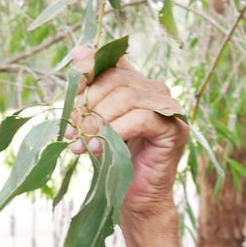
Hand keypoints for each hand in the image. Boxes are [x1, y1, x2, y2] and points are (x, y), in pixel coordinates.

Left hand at [66, 45, 188, 218]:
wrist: (133, 197)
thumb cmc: (111, 160)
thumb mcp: (92, 122)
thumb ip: (88, 91)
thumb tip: (79, 49)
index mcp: (136, 84)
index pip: (112, 62)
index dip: (89, 71)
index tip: (72, 90)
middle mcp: (155, 90)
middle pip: (116, 80)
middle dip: (87, 104)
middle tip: (71, 130)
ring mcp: (169, 108)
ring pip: (127, 97)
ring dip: (97, 120)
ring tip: (81, 143)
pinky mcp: (175, 129)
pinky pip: (141, 118)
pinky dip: (115, 132)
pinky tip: (100, 149)